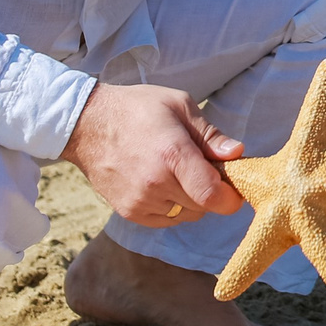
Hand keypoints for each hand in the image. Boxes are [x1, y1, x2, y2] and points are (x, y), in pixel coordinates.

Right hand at [61, 83, 248, 225]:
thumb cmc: (138, 108)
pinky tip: (163, 182)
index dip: (230, 197)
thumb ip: (210, 134)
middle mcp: (156, 184)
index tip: (234, 185)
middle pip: (203, 206)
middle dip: (212, 191)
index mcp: (172, 155)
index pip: (212, 196)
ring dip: (192, 200)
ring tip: (178, 172)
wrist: (88, 124)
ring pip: (186, 215)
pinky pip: (166, 220)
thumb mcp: (179, 105)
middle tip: (203, 168)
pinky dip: (173, 206)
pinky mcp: (129, 212)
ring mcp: (140, 201)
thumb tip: (237, 153)